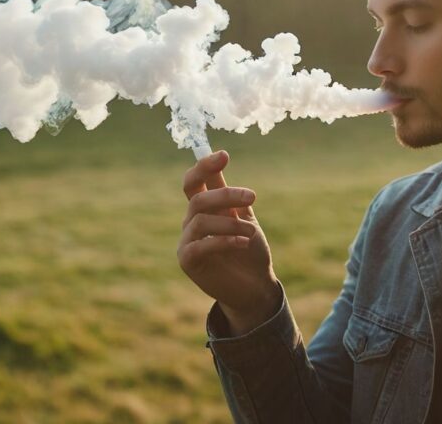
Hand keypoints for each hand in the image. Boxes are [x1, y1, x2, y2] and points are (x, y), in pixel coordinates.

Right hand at [178, 150, 280, 335]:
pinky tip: (242, 243)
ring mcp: (187, 241)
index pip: (194, 181)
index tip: (224, 156)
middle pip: (198, 199)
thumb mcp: (243, 216)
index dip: (203, 165)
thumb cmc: (249, 249)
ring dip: (230, 223)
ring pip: (201, 221)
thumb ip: (229, 194)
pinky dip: (224, 240)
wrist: (255, 286)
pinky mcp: (188, 261)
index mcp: (204, 208)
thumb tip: (219, 155)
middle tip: (252, 197)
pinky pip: (200, 245)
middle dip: (225, 194)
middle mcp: (191, 222)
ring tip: (252, 232)